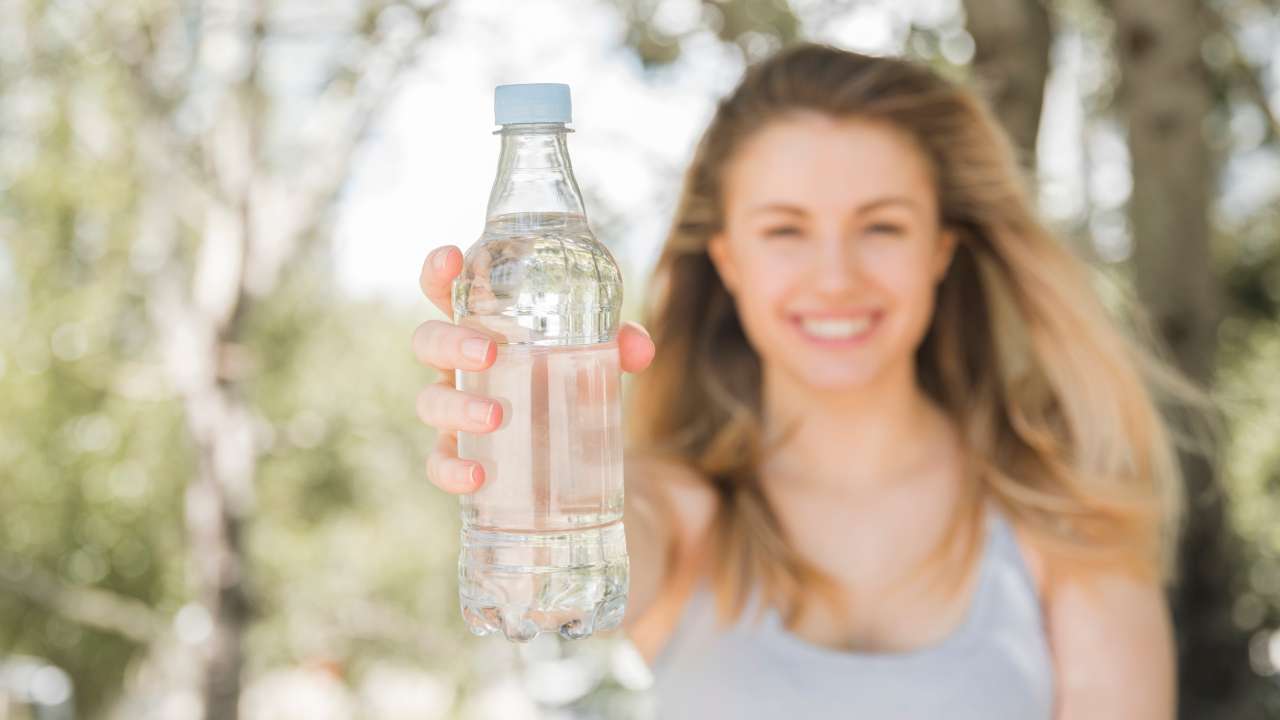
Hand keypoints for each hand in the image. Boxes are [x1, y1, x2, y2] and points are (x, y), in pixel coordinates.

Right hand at [414, 245, 655, 493]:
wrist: (569, 449)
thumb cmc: (563, 379)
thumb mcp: (591, 356)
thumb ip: (615, 345)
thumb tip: (638, 348)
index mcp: (481, 326)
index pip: (446, 290)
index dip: (438, 272)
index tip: (451, 257)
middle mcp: (458, 363)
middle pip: (429, 341)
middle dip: (451, 343)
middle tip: (488, 352)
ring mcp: (455, 409)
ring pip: (430, 401)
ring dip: (458, 406)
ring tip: (495, 416)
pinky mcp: (459, 454)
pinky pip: (438, 462)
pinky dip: (451, 470)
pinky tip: (477, 475)